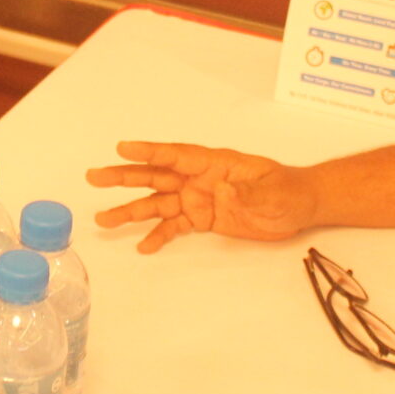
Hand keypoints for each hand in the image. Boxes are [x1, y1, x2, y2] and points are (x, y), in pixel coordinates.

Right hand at [85, 141, 320, 252]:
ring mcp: (198, 199)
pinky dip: (158, 235)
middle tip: (95, 177)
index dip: (149, 151)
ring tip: (104, 220)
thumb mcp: (272, 192)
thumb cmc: (288, 192)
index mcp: (214, 163)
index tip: (122, 148)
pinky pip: (174, 226)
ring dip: (131, 210)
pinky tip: (141, 245)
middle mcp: (199, 179)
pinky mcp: (202, 219)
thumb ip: (246, 192)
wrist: (299, 207)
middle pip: (156, 176)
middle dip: (125, 176)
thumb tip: (222, 191)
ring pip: (157, 203)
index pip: (176, 155)